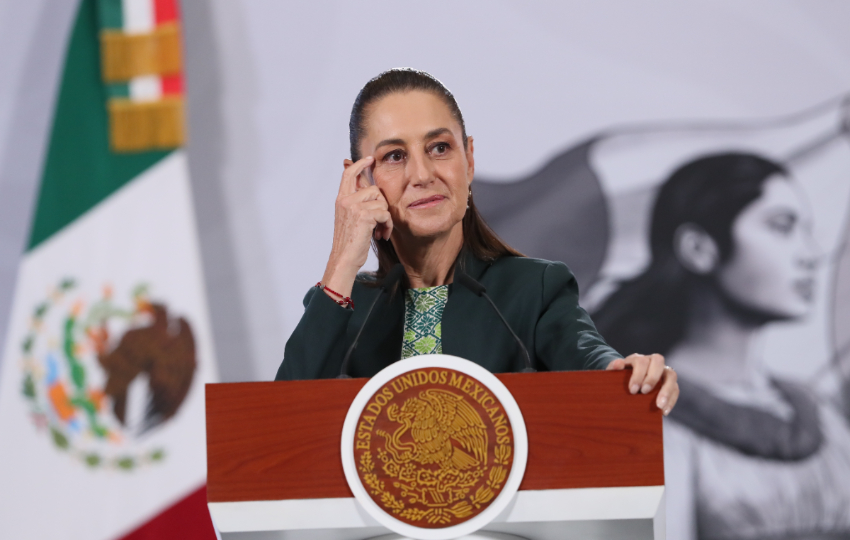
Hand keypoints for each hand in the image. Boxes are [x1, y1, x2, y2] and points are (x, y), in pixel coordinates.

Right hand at [321, 156, 393, 297]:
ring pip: (382, 202)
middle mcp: (345, 200)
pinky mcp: (364, 215)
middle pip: (374, 189)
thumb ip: (357, 203)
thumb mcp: (350, 219)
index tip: (369, 159)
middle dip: (382, 205)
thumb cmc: (349, 242)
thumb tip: (366, 190)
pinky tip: (382, 235)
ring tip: (380, 231)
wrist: (344, 259)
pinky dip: (387, 225)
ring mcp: (353, 207)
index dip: (359, 165)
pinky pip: (385, 213)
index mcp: (341, 200)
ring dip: (386, 218)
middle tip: (381, 222)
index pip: (349, 175)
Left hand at [606, 353, 678, 415]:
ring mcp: (664, 371)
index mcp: (638, 358)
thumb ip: (613, 368)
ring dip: (666, 390)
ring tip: (659, 406)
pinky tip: (664, 412)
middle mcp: (653, 361)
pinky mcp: (670, 383)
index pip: (641, 361)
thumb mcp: (613, 373)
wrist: (625, 383)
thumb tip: (618, 364)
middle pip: (659, 362)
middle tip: (644, 392)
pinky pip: (676, 389)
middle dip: (652, 378)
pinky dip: (671, 400)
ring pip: (671, 375)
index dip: (638, 375)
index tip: (633, 390)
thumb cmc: (619, 378)